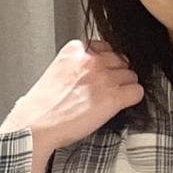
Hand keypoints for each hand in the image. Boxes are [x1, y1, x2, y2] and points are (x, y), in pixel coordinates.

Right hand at [0, 39, 143, 154]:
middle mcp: (92, 60)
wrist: (36, 125)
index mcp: (76, 50)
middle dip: (117, 73)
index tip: (103, 71)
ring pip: (131, 75)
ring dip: (126, 86)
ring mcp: (104, 78)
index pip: (105, 47)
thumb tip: (89, 71)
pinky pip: (136, 92)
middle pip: (120, 60)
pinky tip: (123, 104)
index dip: (106, 62)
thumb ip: (75, 65)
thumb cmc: (42, 105)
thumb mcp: (56, 71)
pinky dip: (133, 98)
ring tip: (114, 97)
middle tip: (109, 87)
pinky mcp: (113, 98)